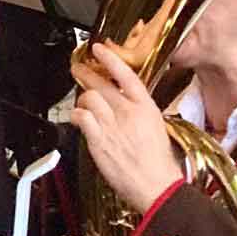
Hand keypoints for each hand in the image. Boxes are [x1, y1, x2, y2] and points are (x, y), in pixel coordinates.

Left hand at [69, 42, 181, 212]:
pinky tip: (79, 118)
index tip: (99, 49)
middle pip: (101, 84)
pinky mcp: (99, 140)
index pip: (126, 75)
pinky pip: (81, 117)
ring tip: (82, 103)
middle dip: (86, 74)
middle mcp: (128, 112)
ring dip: (82, 99)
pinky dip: (77, 115)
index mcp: (147, 108)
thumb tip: (126, 103)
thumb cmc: (160, 163)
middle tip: (78, 69)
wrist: (157, 186)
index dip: (110, 59)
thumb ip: (140, 111)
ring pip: (88, 98)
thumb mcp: (158, 128)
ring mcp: (112, 125)